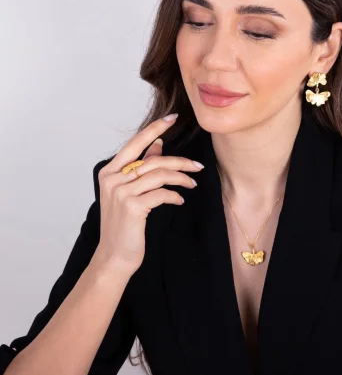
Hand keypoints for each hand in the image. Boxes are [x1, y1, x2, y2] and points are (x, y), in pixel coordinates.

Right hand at [94, 114, 203, 275]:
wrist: (114, 256)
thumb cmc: (124, 224)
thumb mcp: (129, 192)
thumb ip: (141, 167)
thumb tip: (157, 144)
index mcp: (109, 172)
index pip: (134, 143)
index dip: (154, 129)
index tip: (171, 118)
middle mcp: (112, 179)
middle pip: (153, 160)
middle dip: (180, 161)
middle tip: (198, 166)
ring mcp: (121, 193)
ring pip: (160, 175)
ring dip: (181, 178)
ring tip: (192, 184)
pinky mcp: (132, 207)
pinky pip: (162, 193)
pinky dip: (174, 196)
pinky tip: (179, 201)